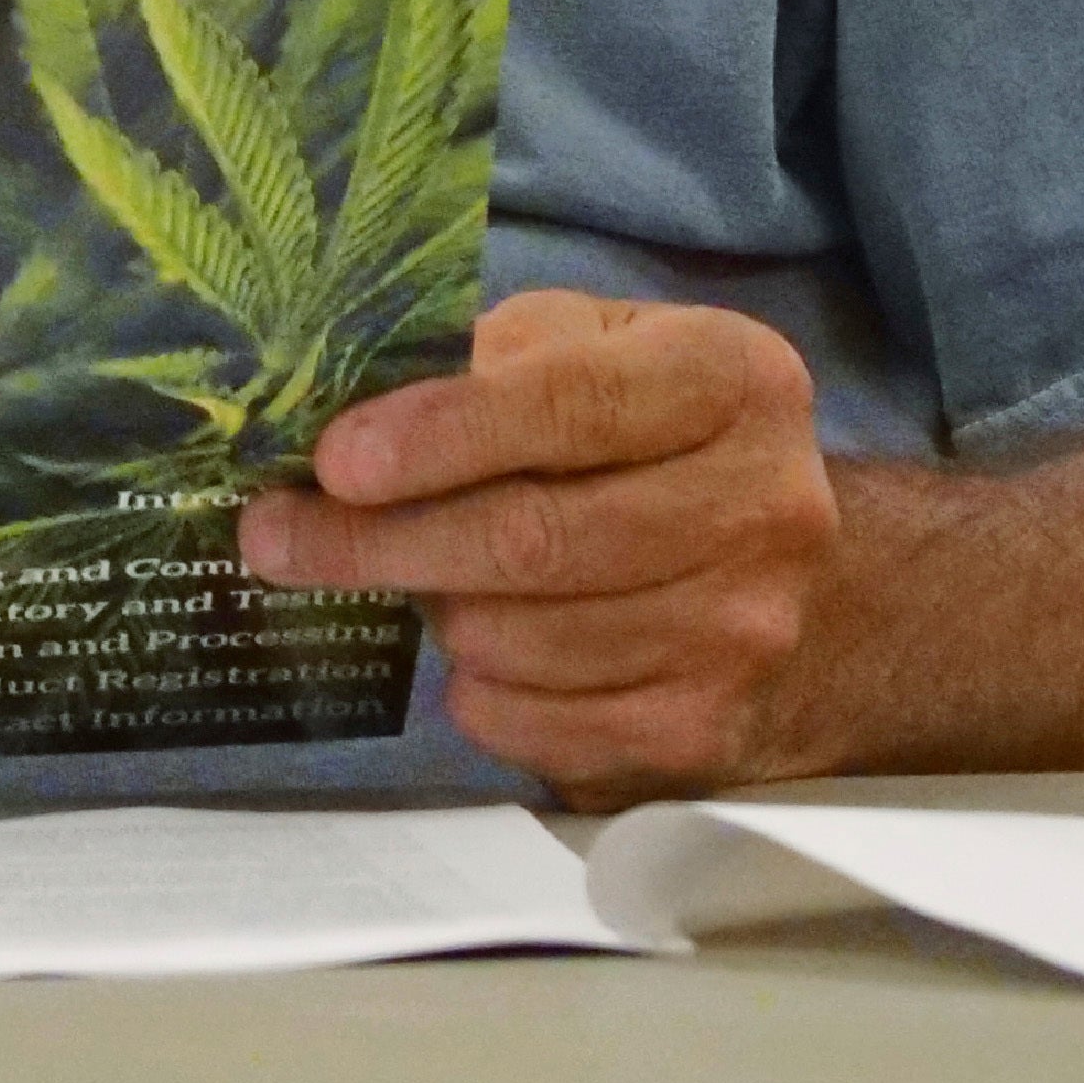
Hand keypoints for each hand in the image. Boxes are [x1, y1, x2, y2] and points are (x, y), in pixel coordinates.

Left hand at [237, 288, 841, 801]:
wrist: (809, 590)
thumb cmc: (649, 439)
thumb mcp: (590, 349)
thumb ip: (489, 358)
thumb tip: (341, 407)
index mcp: (731, 381)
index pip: (571, 405)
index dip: (443, 435)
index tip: (336, 461)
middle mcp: (763, 507)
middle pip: (537, 538)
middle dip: (381, 540)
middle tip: (275, 536)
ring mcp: (744, 632)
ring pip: (524, 638)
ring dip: (435, 611)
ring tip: (410, 578)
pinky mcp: (708, 733)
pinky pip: (540, 724)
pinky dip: (477, 690)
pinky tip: (473, 649)